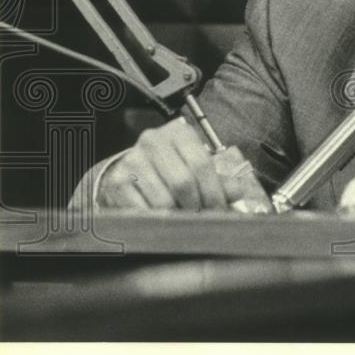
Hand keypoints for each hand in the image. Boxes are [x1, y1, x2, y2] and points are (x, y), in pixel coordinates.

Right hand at [98, 116, 242, 210]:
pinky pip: (142, 210)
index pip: (201, 164)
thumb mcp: (195, 165)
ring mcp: (133, 160)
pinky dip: (157, 220)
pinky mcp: (117, 181)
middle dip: (198, 207)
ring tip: (185, 222)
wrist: (130, 170)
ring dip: (178, 217)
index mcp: (179, 133)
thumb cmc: (170, 168)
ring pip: (163, 200)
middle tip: (203, 220)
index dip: (214, 192)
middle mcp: (154, 141)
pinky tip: (164, 222)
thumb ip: (218, 179)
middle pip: (183, 182)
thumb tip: (237, 190)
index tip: (219, 210)